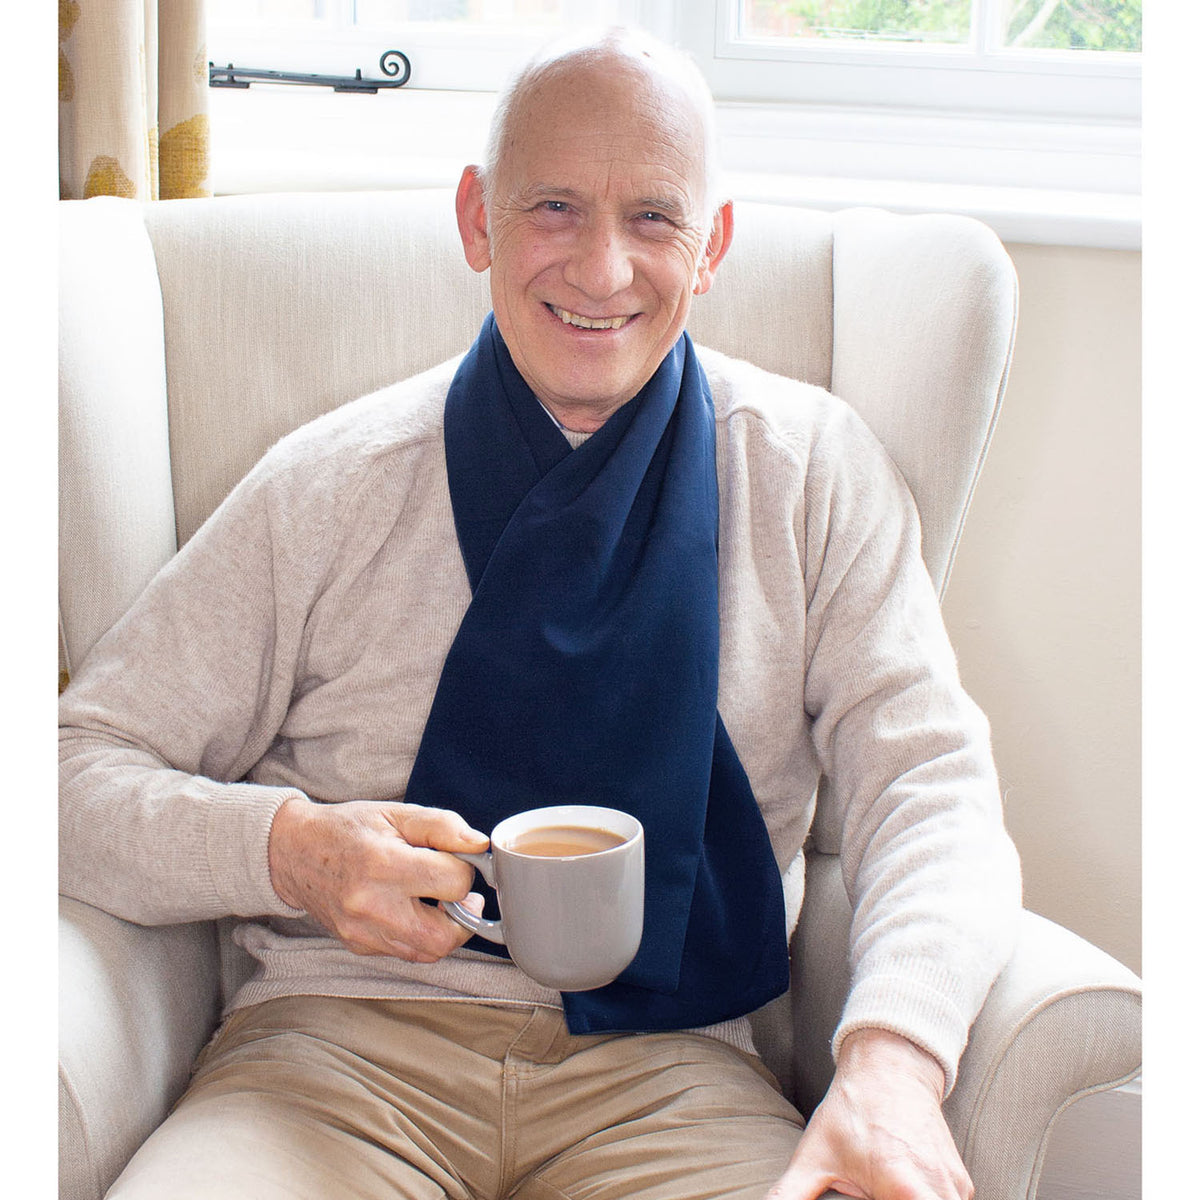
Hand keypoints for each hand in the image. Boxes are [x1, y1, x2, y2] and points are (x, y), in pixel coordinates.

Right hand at [268, 797, 489, 961]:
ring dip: (444, 927)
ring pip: (428, 952)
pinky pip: (405, 952)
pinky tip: (412, 909)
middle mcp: (372, 906)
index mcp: (383, 865)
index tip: (456, 859)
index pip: (453, 883)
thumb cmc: (348, 828)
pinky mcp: (359, 945)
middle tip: (457, 892)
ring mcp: (363, 932)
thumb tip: (480, 846)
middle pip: (445, 936)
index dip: (465, 868)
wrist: (294, 851)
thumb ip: (442, 826)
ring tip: (435, 899)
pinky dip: (419, 934)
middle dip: (464, 914)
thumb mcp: (396, 813)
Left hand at [766, 1029, 971, 1199]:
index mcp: (904, 1186)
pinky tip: (901, 1192)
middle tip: (872, 1195)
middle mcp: (938, 1188)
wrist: (891, 1065)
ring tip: (882, 1191)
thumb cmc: (854, 1108)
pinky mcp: (961, 1181)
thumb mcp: (815, 1154)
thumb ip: (791, 1193)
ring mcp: (956, 1184)